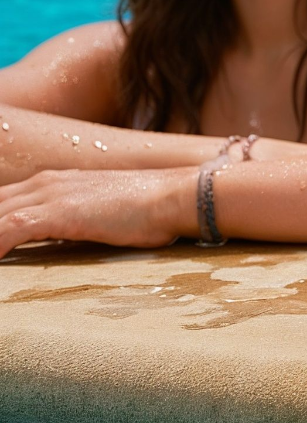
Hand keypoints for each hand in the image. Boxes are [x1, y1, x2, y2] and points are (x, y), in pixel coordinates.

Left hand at [0, 167, 194, 257]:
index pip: (4, 201)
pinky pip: (9, 228)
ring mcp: (50, 195)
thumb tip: (64, 240)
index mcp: (54, 182)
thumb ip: (75, 219)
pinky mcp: (58, 212)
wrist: (173, 196)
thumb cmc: (148, 209)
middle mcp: (46, 183)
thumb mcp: (100, 210)